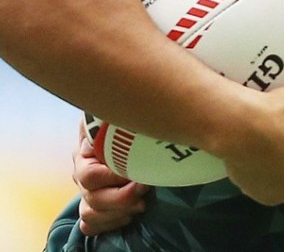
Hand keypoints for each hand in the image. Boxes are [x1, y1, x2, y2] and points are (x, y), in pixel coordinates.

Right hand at [73, 121, 148, 235]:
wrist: (134, 138)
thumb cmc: (127, 127)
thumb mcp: (119, 118)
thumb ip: (111, 118)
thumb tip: (112, 114)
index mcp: (85, 155)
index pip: (90, 176)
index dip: (115, 178)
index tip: (140, 176)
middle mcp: (82, 176)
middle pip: (92, 198)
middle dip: (122, 198)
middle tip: (145, 188)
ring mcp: (87, 193)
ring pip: (90, 214)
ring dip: (118, 213)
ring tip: (142, 204)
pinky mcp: (95, 208)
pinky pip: (91, 226)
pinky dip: (109, 224)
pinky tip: (129, 215)